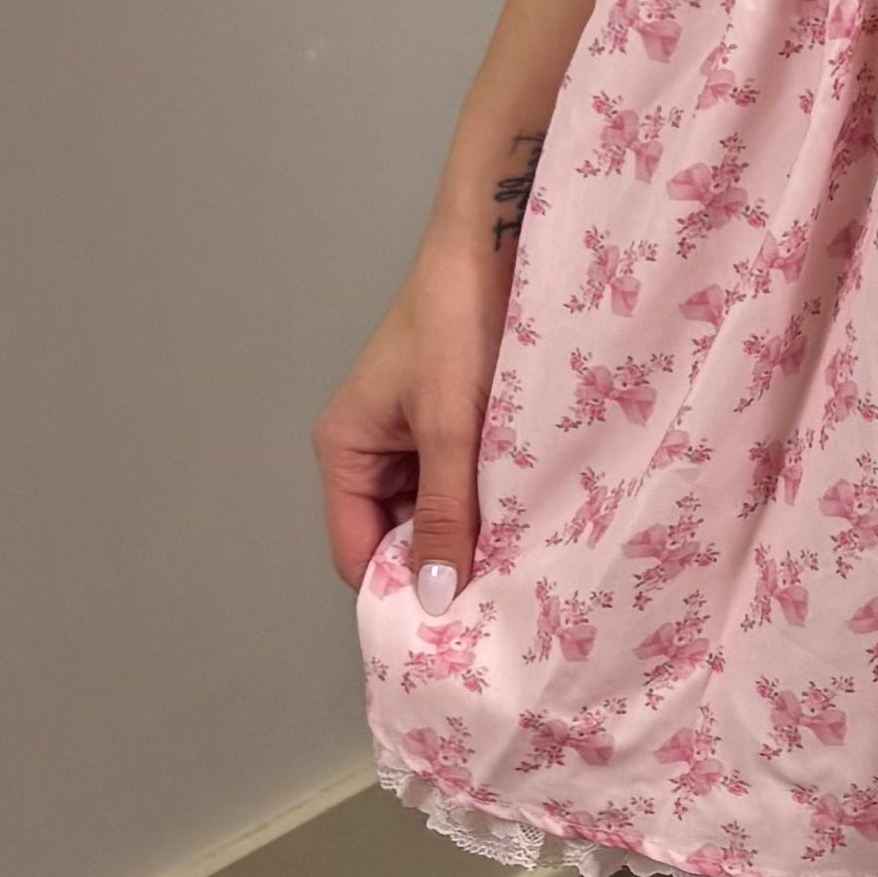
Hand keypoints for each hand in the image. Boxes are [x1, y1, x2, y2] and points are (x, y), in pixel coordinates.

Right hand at [310, 221, 511, 610]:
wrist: (497, 244)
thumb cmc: (459, 326)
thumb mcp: (452, 429)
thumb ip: (447, 514)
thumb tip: (437, 600)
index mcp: (345, 451)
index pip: (358, 554)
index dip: (401, 593)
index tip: (455, 631)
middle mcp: (372, 452)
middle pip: (399, 539)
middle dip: (445, 567)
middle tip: (504, 609)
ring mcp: (415, 439)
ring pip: (439, 513)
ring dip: (476, 535)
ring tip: (525, 571)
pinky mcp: (456, 425)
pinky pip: (466, 483)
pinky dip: (493, 503)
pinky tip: (532, 523)